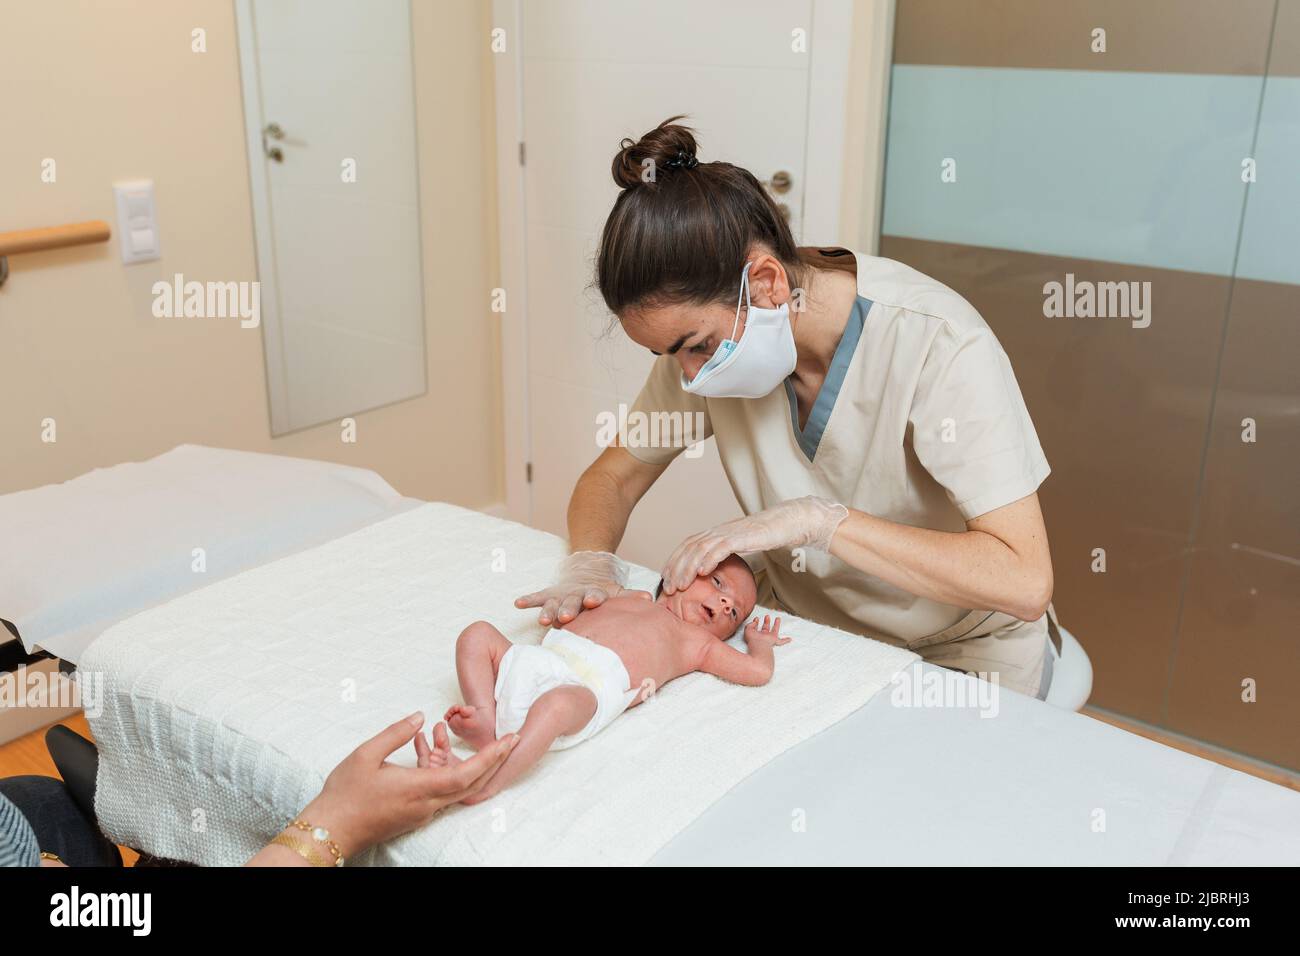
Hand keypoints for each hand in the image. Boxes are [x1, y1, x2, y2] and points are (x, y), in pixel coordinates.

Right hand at [293, 712, 517, 858]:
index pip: (467, 775)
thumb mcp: (366, 754)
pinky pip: (437, 790)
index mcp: (419, 789)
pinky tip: (423, 747)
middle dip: (493, 760)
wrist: (328, 831)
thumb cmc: (344, 794)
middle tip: (508, 740)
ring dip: (461, 760)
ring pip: (455, 787)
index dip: (492, 757)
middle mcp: (427, 804)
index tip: (510, 741)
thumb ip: (396, 734)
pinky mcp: (413, 814)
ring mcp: (421, 812)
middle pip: (471, 783)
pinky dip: (441, 768)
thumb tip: (419, 717)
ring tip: (445, 730)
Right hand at [515, 550, 628, 624]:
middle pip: (571, 602)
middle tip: (565, 617)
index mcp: (594, 593)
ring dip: (547, 610)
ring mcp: (561, 594)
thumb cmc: (602, 592)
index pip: (595, 596)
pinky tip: (517, 603)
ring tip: (541, 619)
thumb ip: (629, 596)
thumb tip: (650, 599)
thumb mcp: (616, 592)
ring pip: (553, 603)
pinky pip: (537, 597)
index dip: (593, 598)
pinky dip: (528, 600)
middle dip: (568, 609)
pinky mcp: (549, 594)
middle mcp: (576, 594)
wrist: (587, 571)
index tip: (593, 601)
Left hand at [661, 497, 848, 593]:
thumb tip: (715, 570)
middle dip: (675, 568)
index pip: (687, 546)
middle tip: (667, 588)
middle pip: (689, 548)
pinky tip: (702, 571)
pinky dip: (709, 559)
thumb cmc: (767, 535)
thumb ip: (726, 554)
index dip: (674, 561)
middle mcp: (718, 531)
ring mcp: (729, 532)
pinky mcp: (742, 536)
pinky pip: (721, 548)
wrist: (789, 521)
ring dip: (688, 567)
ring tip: (680, 585)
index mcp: (716, 533)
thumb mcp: (741, 546)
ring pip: (701, 549)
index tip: (666, 578)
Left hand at [744, 614, 790, 649]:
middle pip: (765, 628)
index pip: (756, 627)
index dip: (755, 622)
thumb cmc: (752, 640)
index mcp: (755, 635)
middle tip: (767, 616)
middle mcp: (762, 637)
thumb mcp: (748, 630)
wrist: (758, 646)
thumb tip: (755, 622)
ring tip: (778, 618)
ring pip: (774, 631)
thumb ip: (750, 624)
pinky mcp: (774, 640)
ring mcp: (769, 638)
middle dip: (766, 622)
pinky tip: (790, 639)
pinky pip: (781, 641)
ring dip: (776, 625)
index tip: (756, 618)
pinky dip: (785, 640)